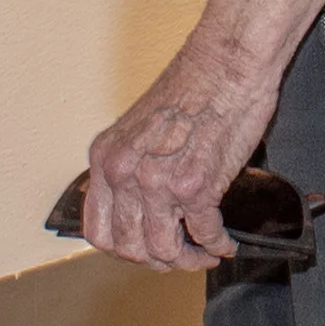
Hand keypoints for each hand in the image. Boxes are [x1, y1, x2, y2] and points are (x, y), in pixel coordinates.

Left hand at [81, 48, 278, 272]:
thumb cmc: (192, 88)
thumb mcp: (138, 129)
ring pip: (164, 251)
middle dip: (156, 261)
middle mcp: (124, 174)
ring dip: (188, 260)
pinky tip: (224, 242)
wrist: (226, 65)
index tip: (143, 251)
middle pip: (129, 248)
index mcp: (105, 159)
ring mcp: (157, 183)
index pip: (98, 230)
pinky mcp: (196, 187)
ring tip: (204, 252)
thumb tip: (137, 206)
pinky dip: (217, 245)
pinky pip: (205, 235)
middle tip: (178, 256)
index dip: (123, 250)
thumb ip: (131, 167)